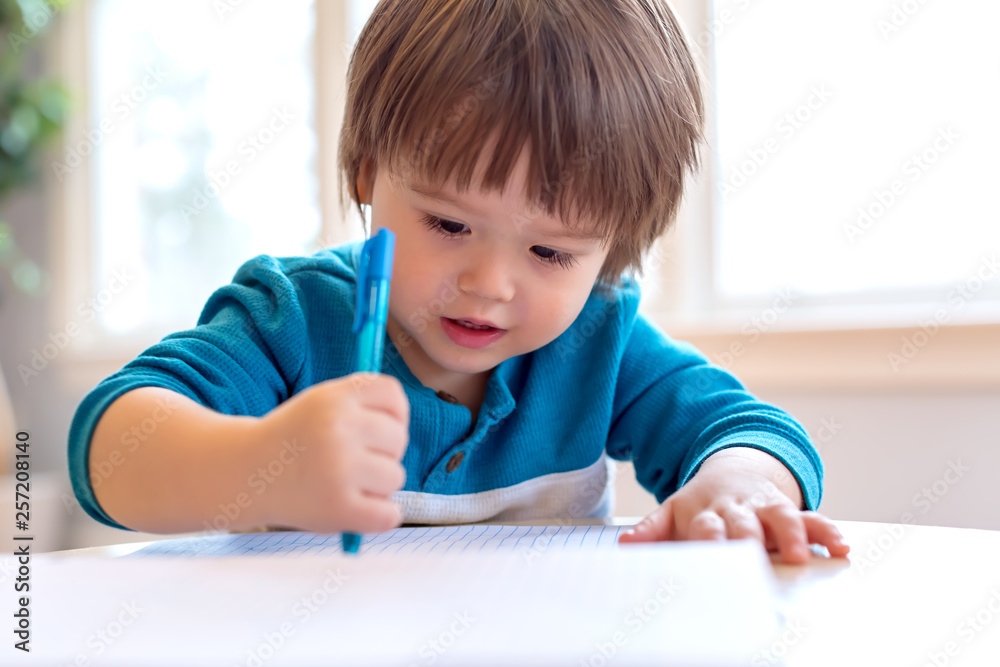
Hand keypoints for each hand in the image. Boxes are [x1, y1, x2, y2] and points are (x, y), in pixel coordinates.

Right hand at [254, 373, 409, 533]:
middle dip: (383, 451)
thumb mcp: (321, 402)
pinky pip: (390, 514)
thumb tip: (404, 417)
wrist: (246, 474)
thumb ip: (363, 400)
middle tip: (352, 460)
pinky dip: (379, 515)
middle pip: (398, 438)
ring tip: (345, 483)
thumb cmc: (295, 439)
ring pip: (395, 476)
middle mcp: (337, 429)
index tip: (375, 428)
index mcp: (333, 398)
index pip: (393, 395)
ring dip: (377, 485)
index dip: (392, 413)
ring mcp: (338, 470)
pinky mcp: (338, 508)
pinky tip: (357, 507)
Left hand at [618, 447, 849, 563]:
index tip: (710, 561)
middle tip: (755, 561)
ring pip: (781, 518)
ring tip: (800, 556)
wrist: (735, 469)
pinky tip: (841, 548)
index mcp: (705, 512)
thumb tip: (625, 547)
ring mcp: (765, 509)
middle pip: (744, 524)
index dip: (709, 543)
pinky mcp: (790, 511)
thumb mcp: (673, 512)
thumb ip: (651, 531)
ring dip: (792, 536)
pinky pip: (813, 518)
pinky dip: (827, 532)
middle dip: (750, 542)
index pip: (705, 528)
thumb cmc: (701, 504)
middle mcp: (737, 510)